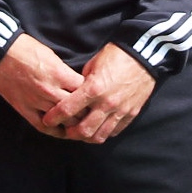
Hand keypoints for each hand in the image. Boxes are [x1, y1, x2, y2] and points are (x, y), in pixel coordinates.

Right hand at [0, 34, 85, 134]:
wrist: (1, 52)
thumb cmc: (27, 49)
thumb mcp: (52, 56)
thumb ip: (65, 72)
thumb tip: (78, 84)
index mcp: (60, 74)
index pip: (84, 91)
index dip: (91, 96)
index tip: (92, 97)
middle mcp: (51, 90)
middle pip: (77, 109)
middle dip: (86, 113)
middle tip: (90, 115)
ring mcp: (37, 101)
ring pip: (62, 120)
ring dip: (73, 124)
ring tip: (80, 125)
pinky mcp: (25, 109)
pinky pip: (42, 126)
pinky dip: (54, 131)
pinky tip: (61, 131)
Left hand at [41, 44, 155, 144]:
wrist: (143, 55)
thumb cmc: (116, 55)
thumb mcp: (93, 64)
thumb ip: (81, 81)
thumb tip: (72, 92)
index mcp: (93, 89)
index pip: (67, 110)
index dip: (54, 117)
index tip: (47, 120)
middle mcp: (106, 103)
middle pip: (83, 130)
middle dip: (70, 133)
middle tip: (65, 130)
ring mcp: (120, 110)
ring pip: (99, 136)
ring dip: (87, 137)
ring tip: (81, 133)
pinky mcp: (130, 113)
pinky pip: (114, 131)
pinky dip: (104, 133)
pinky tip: (98, 128)